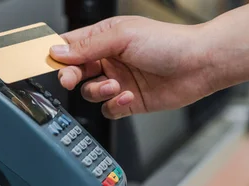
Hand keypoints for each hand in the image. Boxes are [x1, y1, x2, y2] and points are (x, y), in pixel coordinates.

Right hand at [50, 16, 213, 118]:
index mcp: (105, 37)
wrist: (199, 64)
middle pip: (75, 71)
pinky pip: (108, 108)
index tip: (49, 62)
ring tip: (115, 86)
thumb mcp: (122, 37)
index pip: (70, 45)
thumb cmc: (169, 42)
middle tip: (72, 78)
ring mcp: (119, 80)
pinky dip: (113, 105)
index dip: (57, 54)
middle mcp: (109, 59)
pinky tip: (127, 97)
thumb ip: (88, 46)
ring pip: (90, 92)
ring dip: (97, 91)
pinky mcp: (129, 101)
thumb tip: (58, 51)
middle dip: (71, 76)